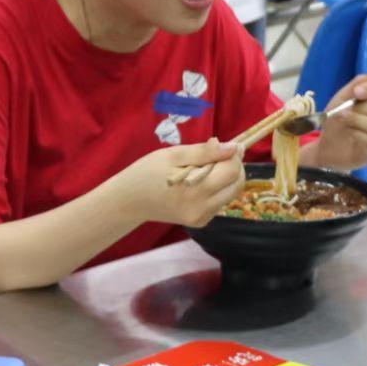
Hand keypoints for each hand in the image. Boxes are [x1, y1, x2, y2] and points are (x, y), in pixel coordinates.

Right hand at [119, 140, 244, 228]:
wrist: (129, 201)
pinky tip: (201, 181)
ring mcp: (202, 217)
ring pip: (231, 193)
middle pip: (237, 184)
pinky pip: (220, 201)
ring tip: (207, 166)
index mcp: (196, 190)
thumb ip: (205, 152)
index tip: (230, 143)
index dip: (234, 154)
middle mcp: (202, 208)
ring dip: (227, 177)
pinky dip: (218, 188)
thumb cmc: (147, 173)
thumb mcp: (174, 155)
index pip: (232, 171)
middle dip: (234, 166)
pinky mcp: (200, 222)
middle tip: (220, 154)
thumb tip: (232, 147)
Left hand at [310, 74, 366, 170]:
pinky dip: (357, 135)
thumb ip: (355, 86)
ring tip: (342, 119)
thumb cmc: (339, 119)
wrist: (329, 145)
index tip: (356, 92)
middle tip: (344, 110)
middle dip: (363, 107)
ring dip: (358, 120)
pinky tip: (349, 134)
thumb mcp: (342, 99)